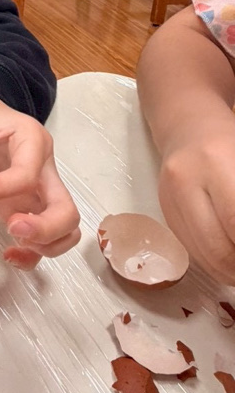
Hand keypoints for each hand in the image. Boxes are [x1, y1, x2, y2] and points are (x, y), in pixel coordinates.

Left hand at [0, 90, 80, 269]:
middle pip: (66, 210)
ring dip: (45, 244)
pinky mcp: (31, 207)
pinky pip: (47, 238)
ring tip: (12, 245)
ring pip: (66, 229)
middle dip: (44, 228)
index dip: (0, 187)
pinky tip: (9, 254)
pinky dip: (35, 253)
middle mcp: (46, 169)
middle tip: (12, 229)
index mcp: (33, 141)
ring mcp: (42, 191)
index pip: (27, 174)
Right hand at [158, 118, 234, 284]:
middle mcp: (185, 181)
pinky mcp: (163, 210)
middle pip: (218, 248)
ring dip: (229, 270)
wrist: (186, 122)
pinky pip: (190, 248)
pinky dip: (213, 261)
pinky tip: (228, 258)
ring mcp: (168, 197)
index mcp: (215, 163)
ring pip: (203, 255)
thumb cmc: (227, 139)